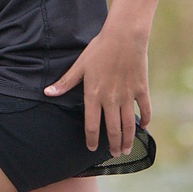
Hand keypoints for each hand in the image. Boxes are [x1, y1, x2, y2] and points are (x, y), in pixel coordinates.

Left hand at [46, 26, 151, 157]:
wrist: (124, 36)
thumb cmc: (99, 49)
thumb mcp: (79, 65)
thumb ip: (65, 82)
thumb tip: (47, 92)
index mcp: (94, 95)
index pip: (92, 125)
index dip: (91, 139)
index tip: (91, 148)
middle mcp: (111, 100)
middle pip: (113, 130)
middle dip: (113, 145)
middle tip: (114, 154)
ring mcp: (128, 96)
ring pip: (129, 124)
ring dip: (128, 139)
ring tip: (127, 149)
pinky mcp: (141, 89)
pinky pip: (145, 109)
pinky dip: (145, 120)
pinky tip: (144, 127)